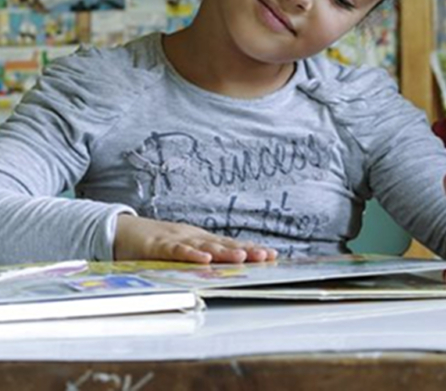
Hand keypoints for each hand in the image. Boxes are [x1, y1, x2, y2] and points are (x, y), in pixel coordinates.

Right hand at [114, 215, 277, 263]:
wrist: (120, 230)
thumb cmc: (154, 244)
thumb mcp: (181, 250)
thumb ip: (199, 258)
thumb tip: (224, 269)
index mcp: (200, 239)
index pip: (230, 244)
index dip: (250, 249)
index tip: (272, 255)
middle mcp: (193, 236)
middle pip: (223, 244)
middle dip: (246, 250)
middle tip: (267, 256)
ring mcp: (176, 239)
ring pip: (204, 245)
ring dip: (224, 252)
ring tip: (242, 257)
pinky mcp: (157, 245)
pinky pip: (176, 250)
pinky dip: (190, 254)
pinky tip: (203, 258)